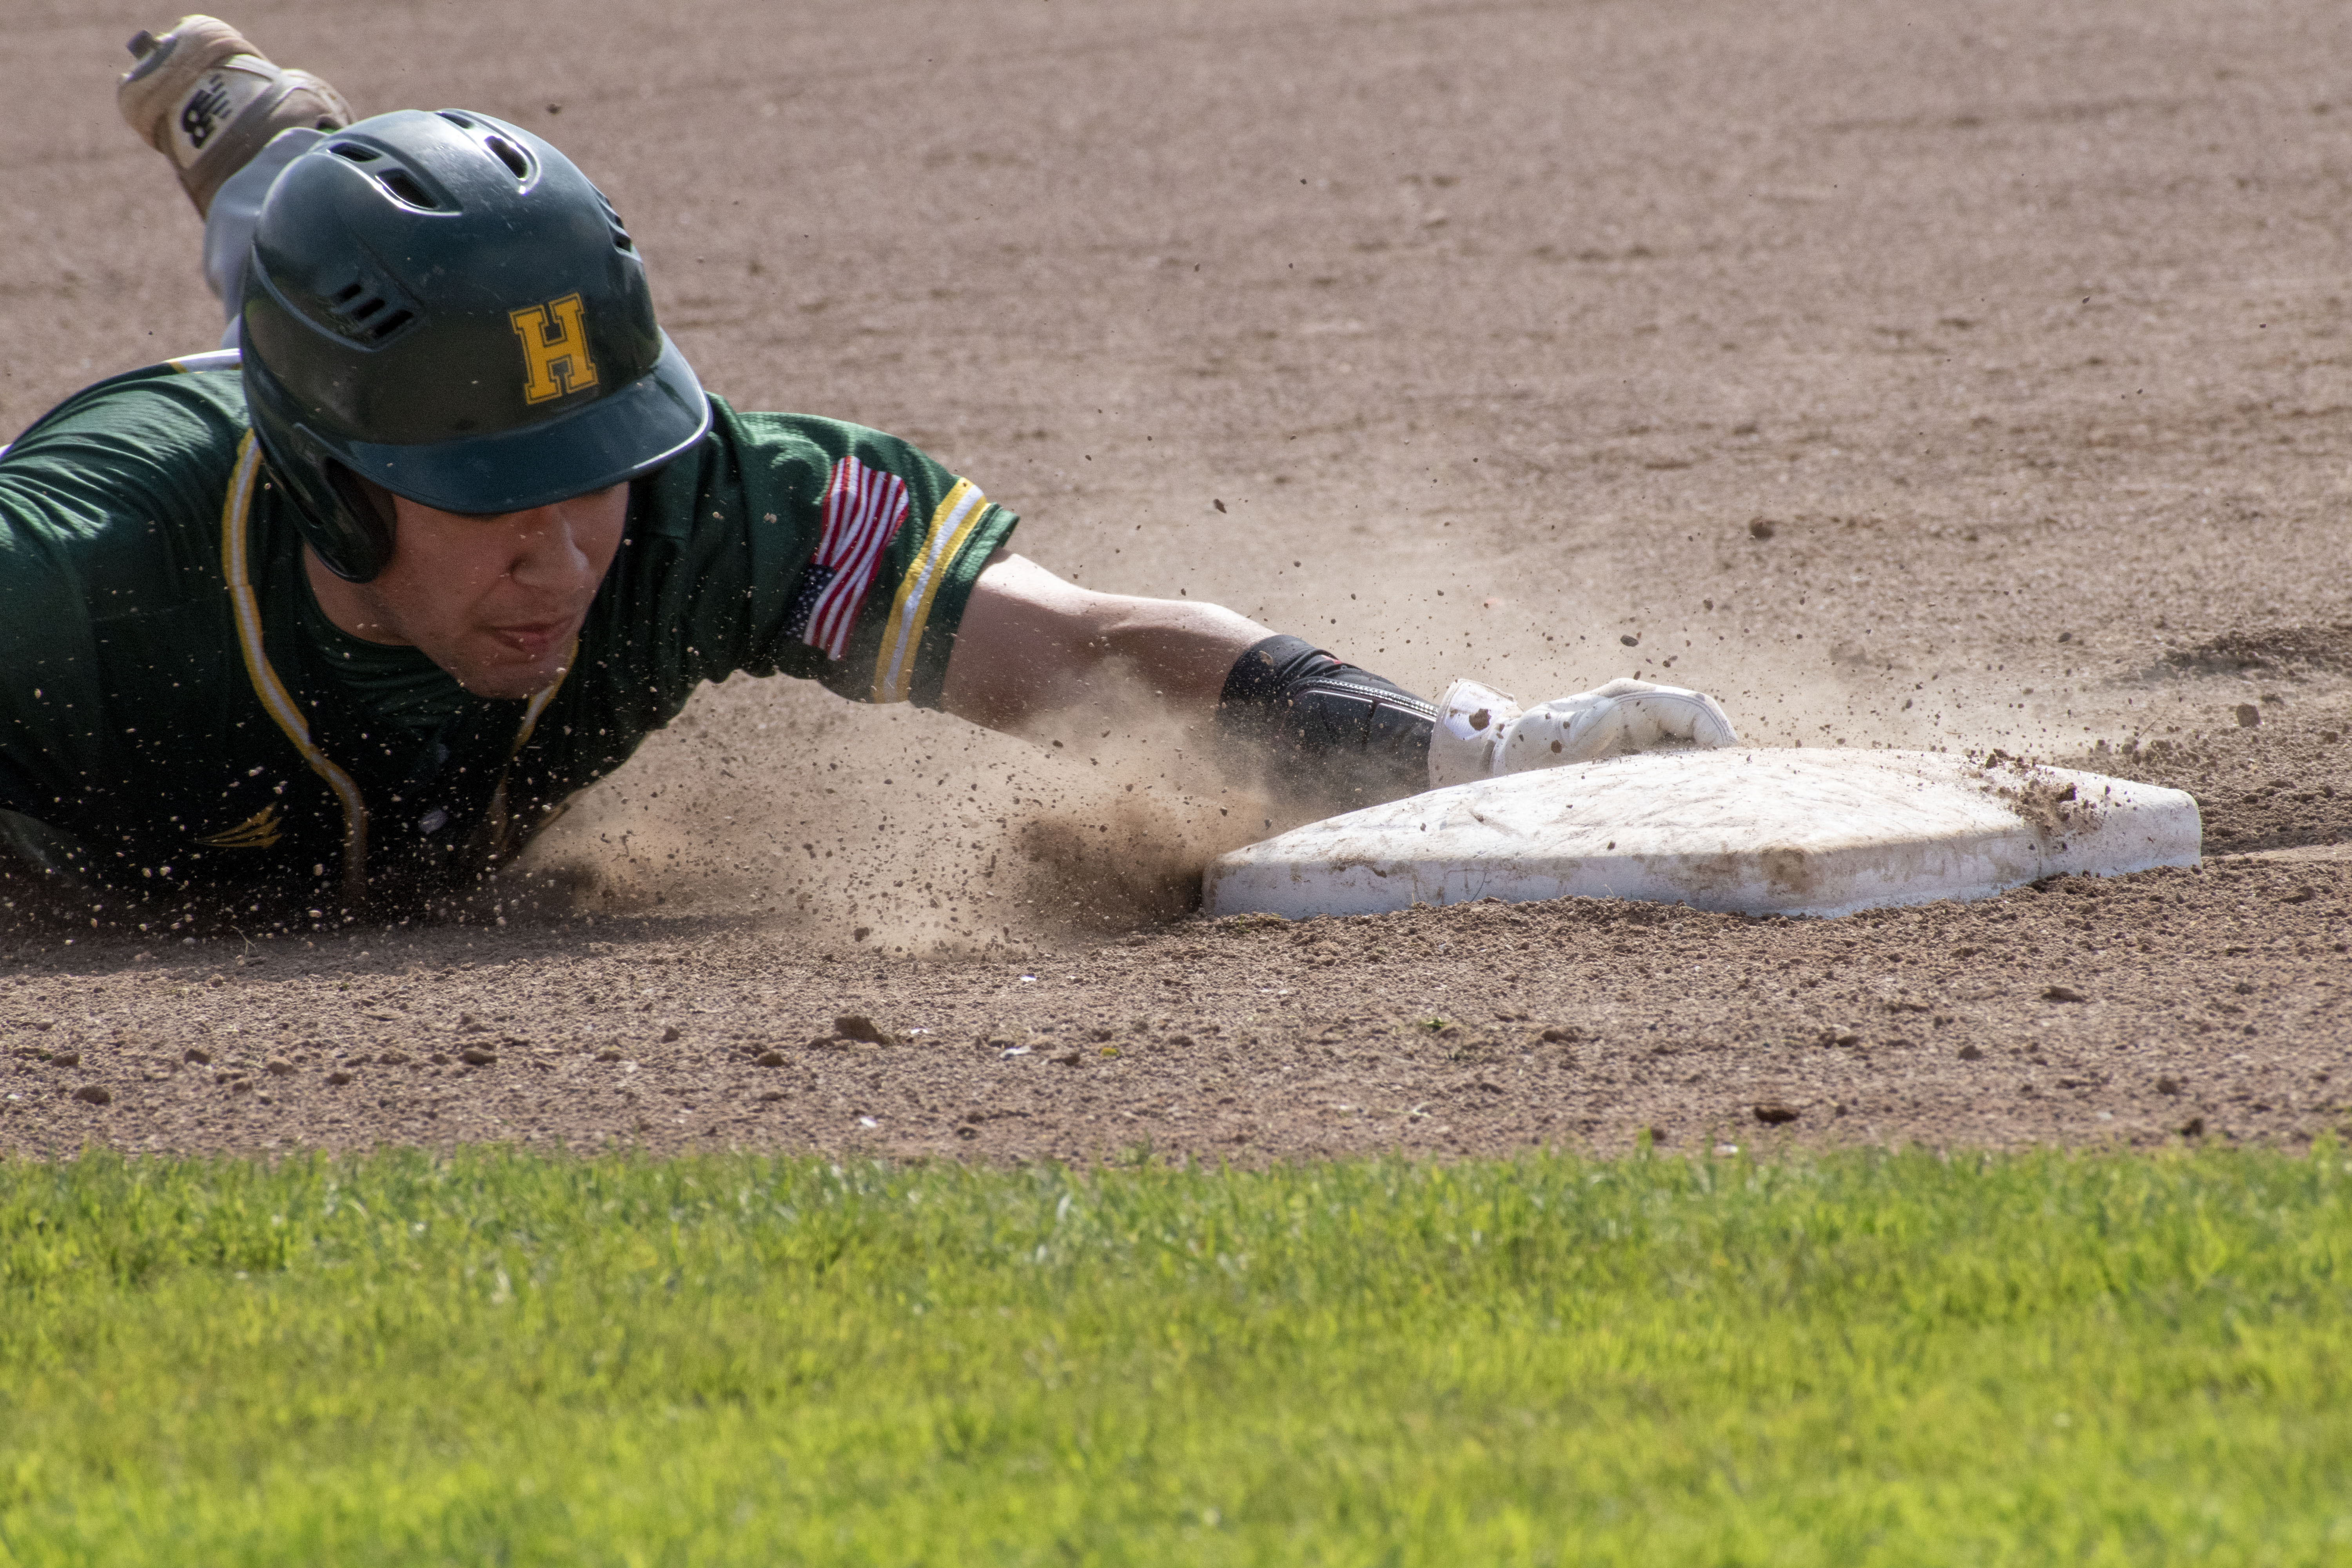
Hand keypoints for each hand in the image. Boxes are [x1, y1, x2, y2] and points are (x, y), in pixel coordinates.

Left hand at [1427, 676, 1737, 787]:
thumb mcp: (1542, 738)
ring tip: (1715, 814)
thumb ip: (1575, 729)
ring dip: (1708, 780)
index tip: (1728, 772)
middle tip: (1730, 802)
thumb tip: (1611, 714)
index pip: (1693, 708)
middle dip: (1723, 763)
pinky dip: (1690, 791)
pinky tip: (1690, 818)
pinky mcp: (1644, 764)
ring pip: (1697, 755)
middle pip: (1706, 731)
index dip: (1718, 735)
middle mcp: (1646, 715)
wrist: (1505, 764)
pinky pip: (1680, 773)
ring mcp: (1647, 739)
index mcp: (1629, 700)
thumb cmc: (1524, 748)